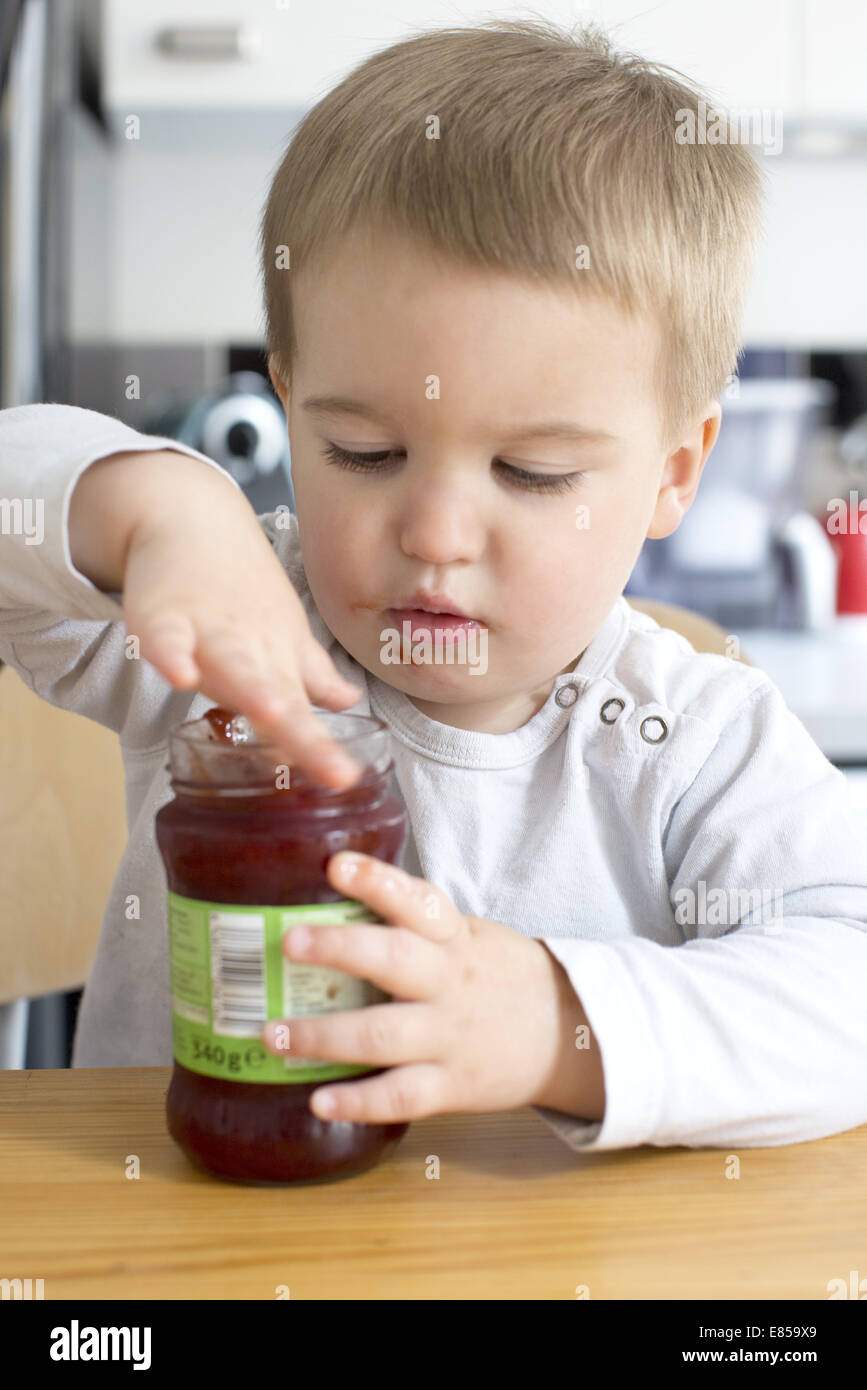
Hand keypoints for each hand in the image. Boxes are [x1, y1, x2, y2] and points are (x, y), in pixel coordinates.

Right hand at [118, 455, 362, 786]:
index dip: (323, 751)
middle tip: (333, 770)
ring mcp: (208, 630)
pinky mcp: (162, 611)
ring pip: (232, 666)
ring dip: (253, 690)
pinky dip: (170, 653)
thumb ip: (310, 673)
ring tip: (274, 715)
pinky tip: (177, 675)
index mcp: (277, 663)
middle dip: (303, 736)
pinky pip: (165, 637)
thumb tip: (348, 701)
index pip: (303, 716)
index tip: (347, 779)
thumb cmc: (239, 587)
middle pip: (279, 699)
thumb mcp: (282, 632)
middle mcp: (250, 651)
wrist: (192, 517)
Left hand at [261, 851, 581, 1123]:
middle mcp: (450, 981)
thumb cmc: (498, 977)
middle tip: (289, 942)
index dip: (377, 882)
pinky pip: (401, 1096)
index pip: (417, 901)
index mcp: (454, 938)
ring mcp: (450, 1035)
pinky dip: (358, 1101)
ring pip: (382, 1035)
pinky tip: (319, 1102)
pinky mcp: (453, 1085)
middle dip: (338, 949)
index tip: (336, 865)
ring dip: (322, 1036)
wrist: (568, 1035)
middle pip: (393, 960)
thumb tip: (330, 904)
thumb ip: (412, 926)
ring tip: (272, 1033)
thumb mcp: (468, 936)